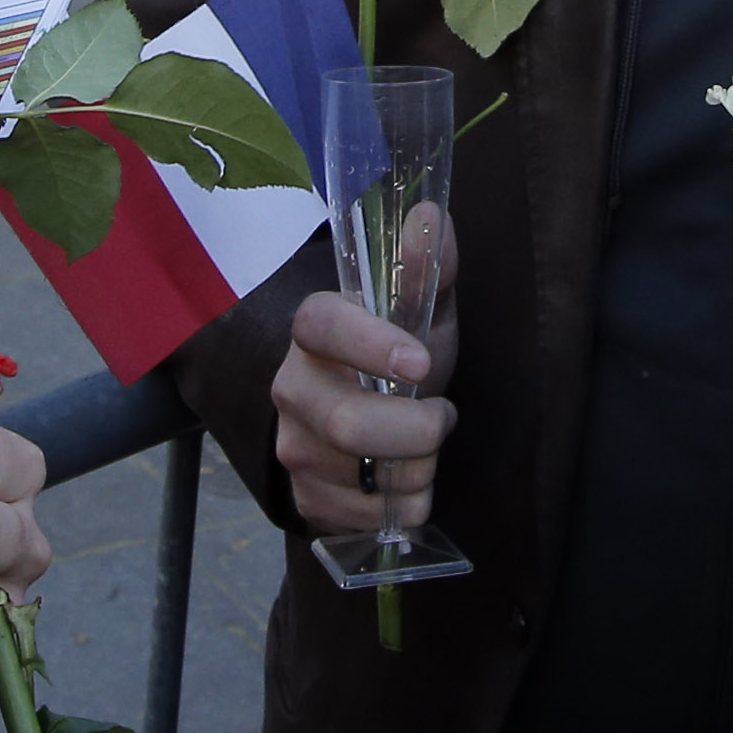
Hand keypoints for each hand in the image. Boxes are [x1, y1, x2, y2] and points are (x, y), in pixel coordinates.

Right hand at [271, 278, 455, 536]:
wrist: (372, 421)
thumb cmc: (400, 358)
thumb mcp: (421, 312)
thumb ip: (429, 266)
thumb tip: (432, 213)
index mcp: (316, 330)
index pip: (322, 327)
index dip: (369, 345)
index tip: (421, 363)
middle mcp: (290, 388)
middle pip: (347, 423)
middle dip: (417, 431)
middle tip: (442, 418)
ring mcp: (292, 447)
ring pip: (363, 478)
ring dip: (417, 471)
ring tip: (424, 450)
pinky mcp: (306, 497)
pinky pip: (367, 518)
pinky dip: (405, 506)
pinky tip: (405, 482)